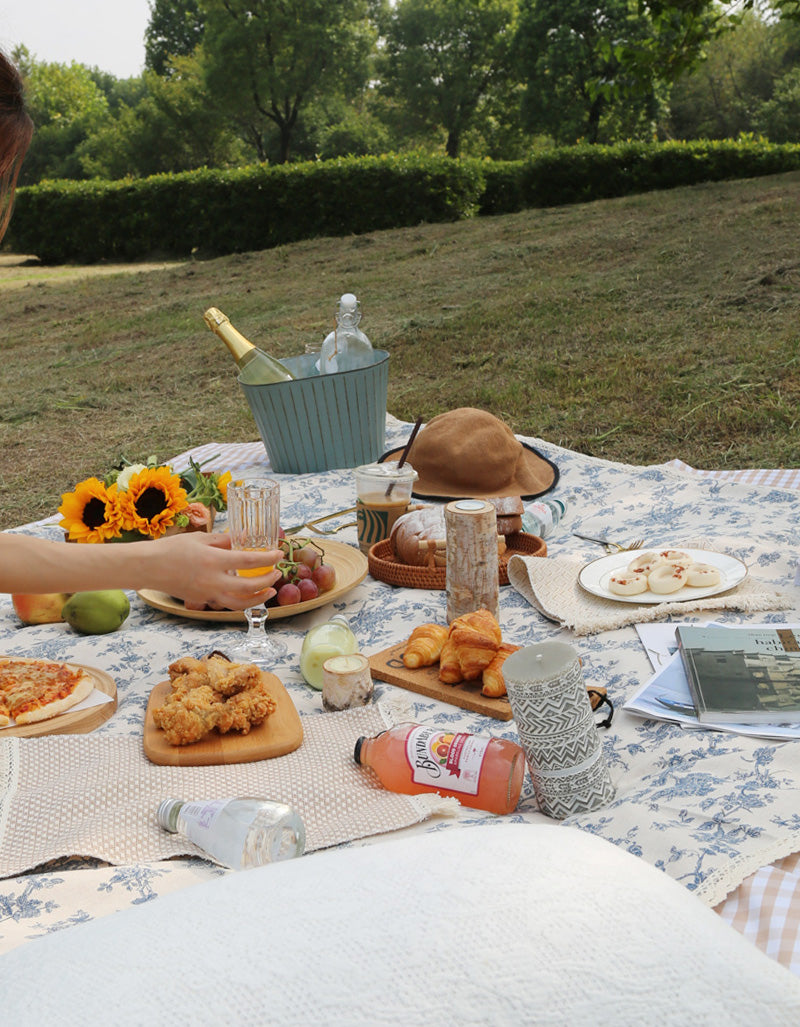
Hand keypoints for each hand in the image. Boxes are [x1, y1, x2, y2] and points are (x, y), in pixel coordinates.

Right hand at [146, 533, 282, 610]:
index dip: (268, 559)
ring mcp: (207, 594)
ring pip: (240, 603)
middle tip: (277, 573)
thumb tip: (245, 536)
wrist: (148, 567)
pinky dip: (241, 600)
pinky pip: (226, 604)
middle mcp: (212, 581)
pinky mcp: (202, 601)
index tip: (279, 554)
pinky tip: (248, 593)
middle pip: (249, 587)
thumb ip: (225, 540)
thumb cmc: (172, 548)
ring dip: (258, 598)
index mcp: (213, 561)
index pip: (248, 562)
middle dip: (267, 581)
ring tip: (270, 591)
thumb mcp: (201, 539)